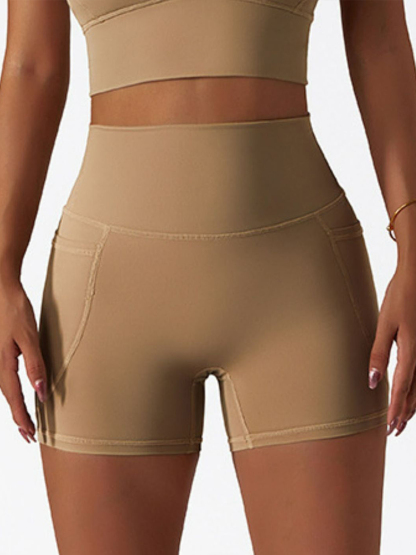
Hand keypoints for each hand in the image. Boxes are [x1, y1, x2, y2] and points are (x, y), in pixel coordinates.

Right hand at [0, 282, 46, 442]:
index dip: (22, 417)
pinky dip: (13, 390)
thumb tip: (41, 392)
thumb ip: (35, 365)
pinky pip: (6, 377)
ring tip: (25, 420)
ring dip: (16, 405)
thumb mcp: (29, 337)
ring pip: (6, 388)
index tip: (30, 434)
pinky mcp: (1, 351)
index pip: (14, 398)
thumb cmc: (15, 310)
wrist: (2, 288)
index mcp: (3, 363)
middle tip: (29, 435)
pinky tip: (18, 391)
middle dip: (18, 417)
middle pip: (8, 396)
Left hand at [368, 263, 415, 436]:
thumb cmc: (399, 298)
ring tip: (403, 420)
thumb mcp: (384, 325)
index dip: (395, 409)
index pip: (402, 389)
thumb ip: (378, 353)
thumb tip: (373, 381)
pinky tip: (412, 393)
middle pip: (415, 392)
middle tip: (394, 431)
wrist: (415, 277)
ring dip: (412, 404)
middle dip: (405, 413)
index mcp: (412, 352)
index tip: (389, 427)